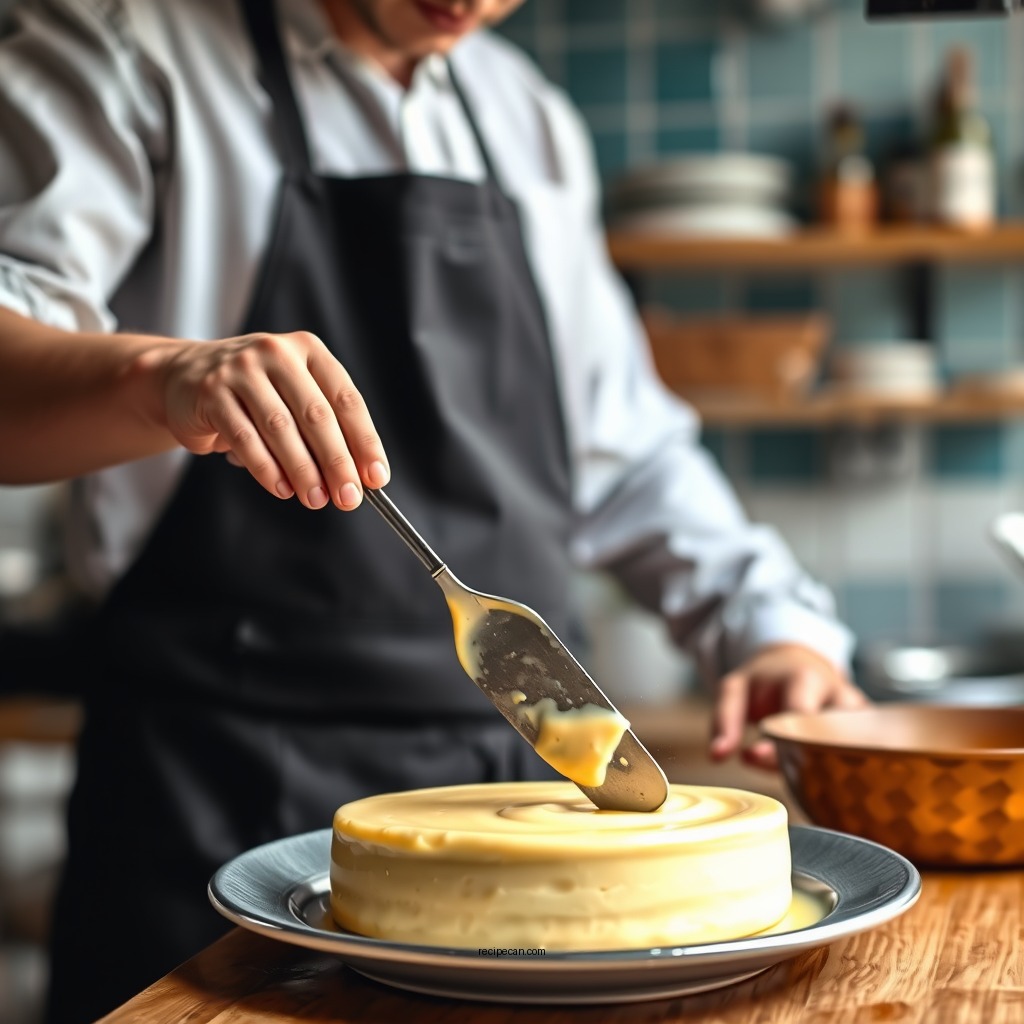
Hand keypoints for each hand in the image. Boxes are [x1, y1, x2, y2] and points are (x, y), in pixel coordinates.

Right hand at [153, 331, 388, 509]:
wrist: (184, 376)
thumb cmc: (254, 392)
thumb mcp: (294, 396)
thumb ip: (323, 430)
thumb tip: (355, 476)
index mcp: (309, 351)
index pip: (347, 400)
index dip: (365, 442)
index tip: (376, 477)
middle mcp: (277, 353)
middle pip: (317, 415)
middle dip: (337, 462)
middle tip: (349, 497)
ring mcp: (241, 369)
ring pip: (281, 428)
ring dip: (303, 470)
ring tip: (316, 499)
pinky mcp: (211, 392)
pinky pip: (245, 438)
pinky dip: (266, 468)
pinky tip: (281, 489)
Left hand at [709, 643, 867, 769]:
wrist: (800, 664)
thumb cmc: (767, 679)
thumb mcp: (736, 688)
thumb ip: (724, 720)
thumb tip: (718, 756)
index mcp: (808, 680)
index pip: (801, 718)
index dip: (780, 744)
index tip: (753, 755)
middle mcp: (842, 697)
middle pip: (829, 743)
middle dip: (801, 764)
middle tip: (777, 769)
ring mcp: (862, 718)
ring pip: (849, 758)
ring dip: (821, 772)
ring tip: (799, 772)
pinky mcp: (872, 734)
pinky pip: (859, 762)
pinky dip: (837, 774)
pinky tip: (818, 778)